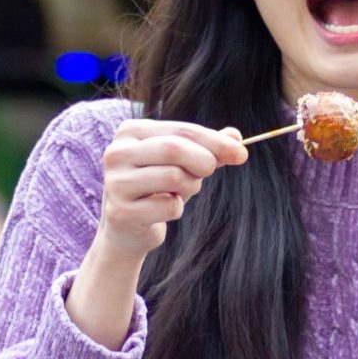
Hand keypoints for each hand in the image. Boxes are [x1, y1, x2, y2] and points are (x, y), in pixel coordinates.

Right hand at [92, 119, 247, 258]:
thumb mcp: (184, 162)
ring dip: (189, 187)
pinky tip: (162, 211)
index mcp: (131, 132)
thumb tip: (236, 137)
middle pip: (174, 149)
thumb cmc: (158, 187)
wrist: (127, 228)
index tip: (241, 153)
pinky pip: (169, 206)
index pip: (181, 130)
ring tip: (178, 192)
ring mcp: (115, 183)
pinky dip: (176, 209)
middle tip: (208, 173)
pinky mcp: (120, 212)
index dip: (215, 141)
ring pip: (174, 177)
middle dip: (204, 161)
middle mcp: (116, 153)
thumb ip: (208, 147)